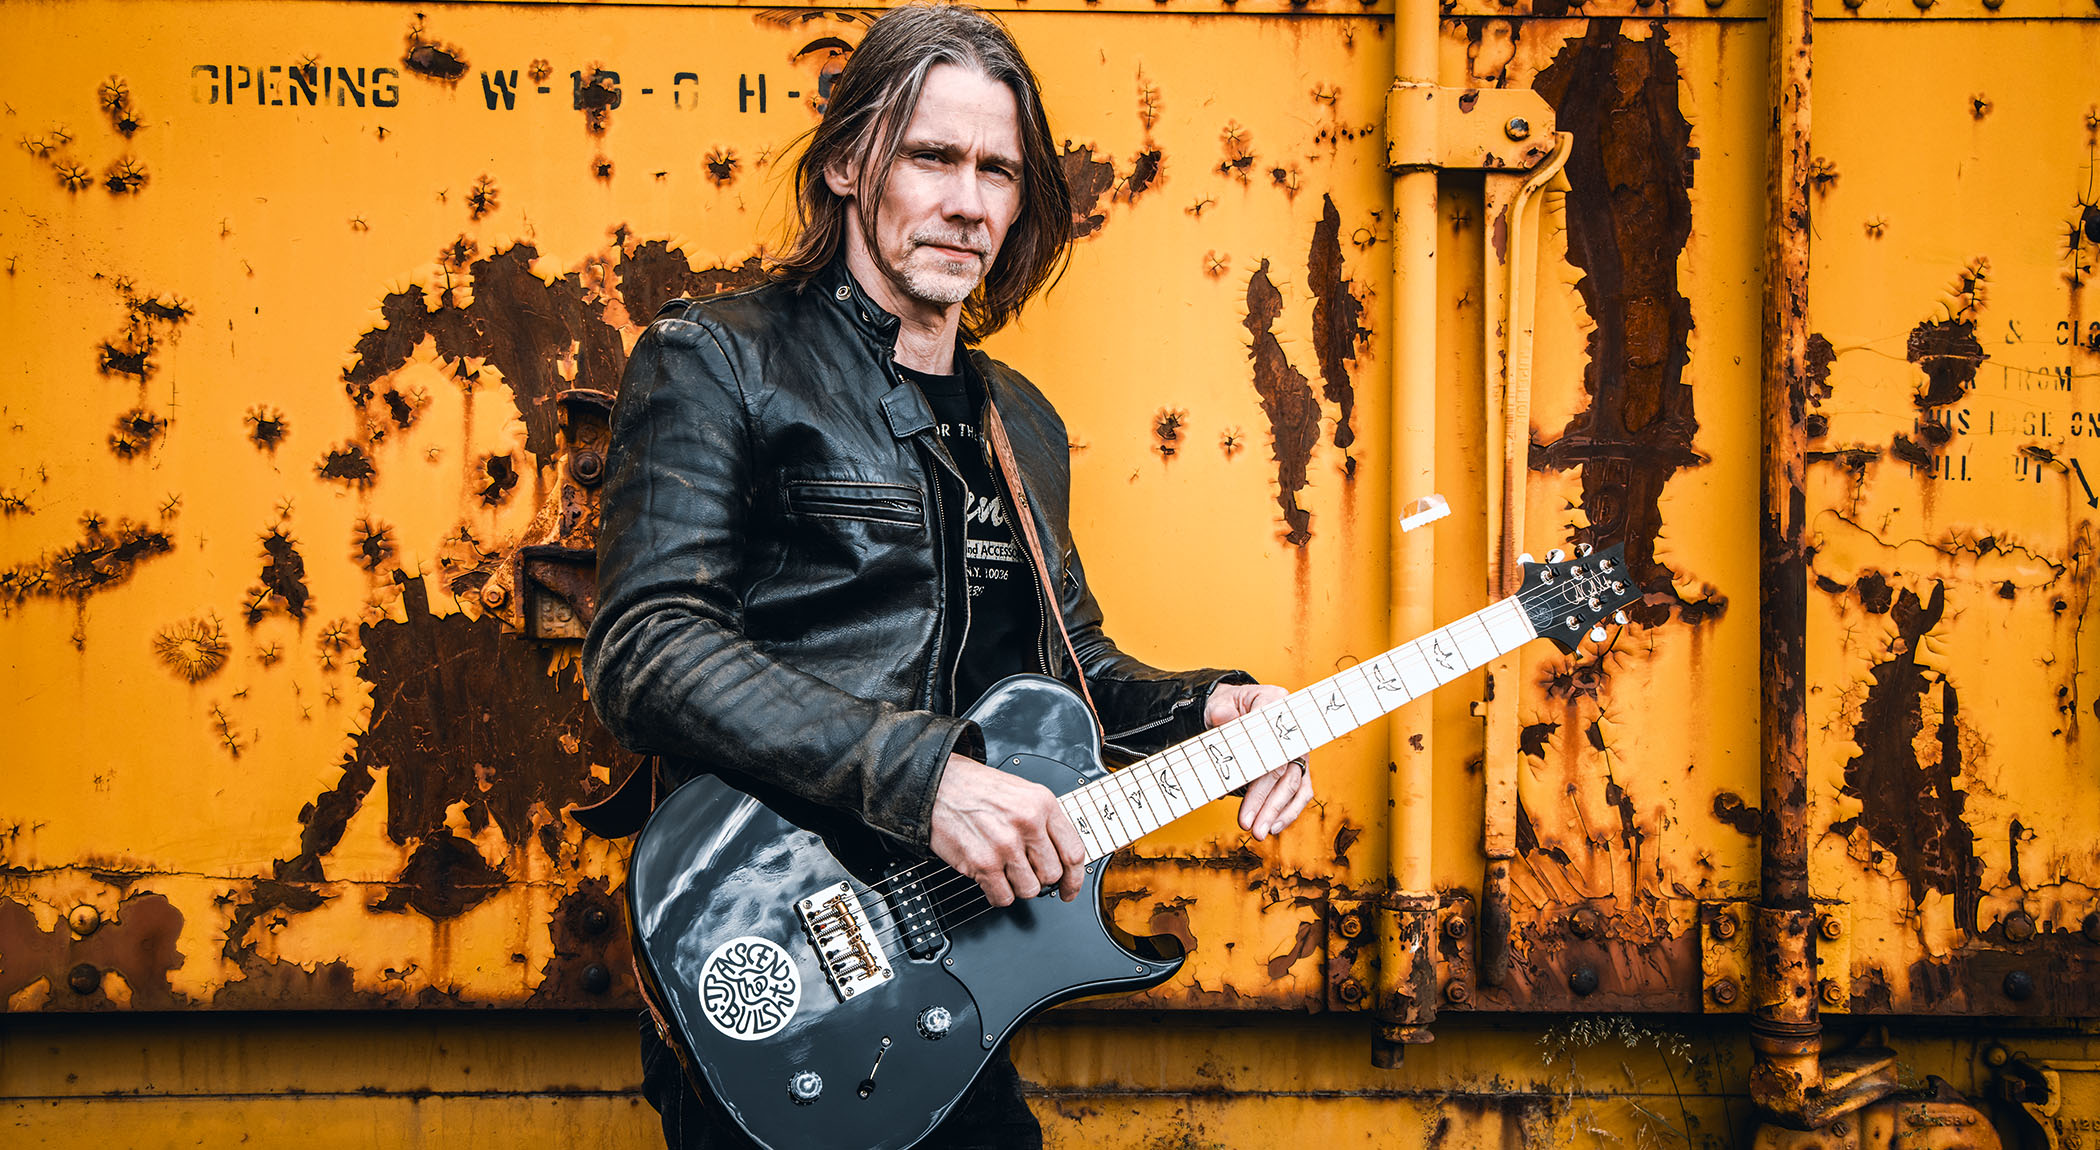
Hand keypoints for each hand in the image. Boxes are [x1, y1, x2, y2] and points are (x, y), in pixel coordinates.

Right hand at [928, 754, 1086, 906]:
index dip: (1074, 878)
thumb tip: (1060, 856)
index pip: (1073, 852)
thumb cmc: (978, 789)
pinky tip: (991, 879)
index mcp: (1042, 804)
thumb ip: (1045, 821)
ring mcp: (1005, 845)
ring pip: (1029, 889)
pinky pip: (1003, 897)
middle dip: (1040, 879)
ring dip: (1017, 887)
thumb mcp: (1023, 793)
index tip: (1069, 888)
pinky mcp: (982, 862)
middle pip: (1052, 875)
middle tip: (1026, 872)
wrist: (939, 785)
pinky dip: (998, 894)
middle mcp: (1027, 823)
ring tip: (1004, 871)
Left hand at [1206, 682, 1313, 841]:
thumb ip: (1221, 710)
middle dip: (1268, 802)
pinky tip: (1273, 826)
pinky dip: (1288, 811)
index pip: (1273, 740)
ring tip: (1260, 832)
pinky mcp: (1295, 767)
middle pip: (1284, 770)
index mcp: (1277, 704)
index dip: (1263, 767)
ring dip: (1277, 812)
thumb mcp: (1219, 702)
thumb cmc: (1227, 705)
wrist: (1233, 708)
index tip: (1246, 786)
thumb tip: (1221, 718)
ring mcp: (1297, 750)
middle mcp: (1293, 730)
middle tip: (1250, 826)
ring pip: (1294, 786)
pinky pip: (1298, 792)